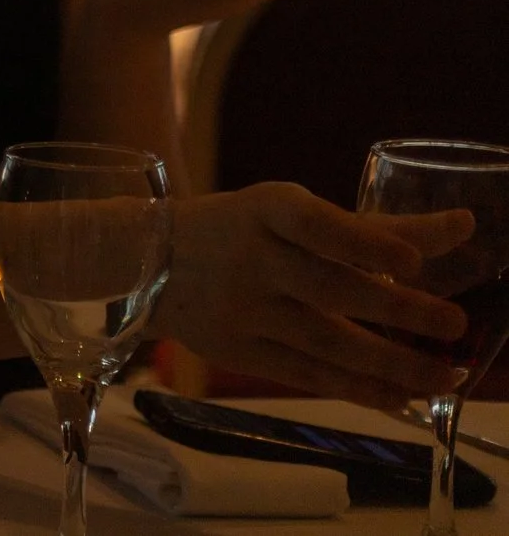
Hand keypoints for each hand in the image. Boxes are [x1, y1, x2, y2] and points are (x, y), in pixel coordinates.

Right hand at [159, 182, 473, 409]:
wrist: (142, 259)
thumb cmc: (238, 229)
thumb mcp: (288, 210)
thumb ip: (373, 225)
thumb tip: (463, 227)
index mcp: (263, 209)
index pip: (315, 222)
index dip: (365, 242)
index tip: (413, 262)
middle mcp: (250, 257)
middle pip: (329, 288)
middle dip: (397, 310)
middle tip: (454, 323)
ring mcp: (241, 309)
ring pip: (325, 341)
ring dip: (393, 363)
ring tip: (448, 374)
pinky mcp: (237, 351)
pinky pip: (307, 375)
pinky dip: (360, 388)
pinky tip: (402, 396)